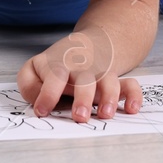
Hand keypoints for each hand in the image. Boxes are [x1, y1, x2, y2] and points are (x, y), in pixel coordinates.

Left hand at [16, 32, 143, 122]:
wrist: (87, 46)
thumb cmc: (56, 65)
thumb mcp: (34, 69)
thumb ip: (29, 85)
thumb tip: (38, 102)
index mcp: (59, 66)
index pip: (53, 76)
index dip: (47, 94)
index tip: (42, 112)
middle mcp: (82, 69)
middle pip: (84, 80)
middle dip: (83, 98)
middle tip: (80, 116)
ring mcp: (101, 74)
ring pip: (109, 82)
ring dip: (109, 97)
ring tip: (106, 114)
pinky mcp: (116, 81)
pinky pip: (130, 85)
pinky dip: (134, 96)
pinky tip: (132, 109)